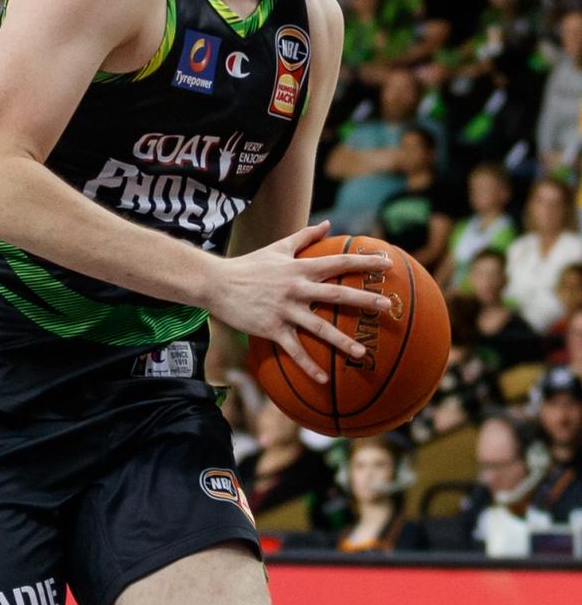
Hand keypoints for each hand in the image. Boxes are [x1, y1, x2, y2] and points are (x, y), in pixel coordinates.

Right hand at [209, 220, 392, 384]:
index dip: (364, 262)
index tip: (387, 264)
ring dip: (342, 341)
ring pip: (320, 326)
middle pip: (337, 294)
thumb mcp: (278, 247)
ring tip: (362, 354)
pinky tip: (324, 380)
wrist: (217, 283)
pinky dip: (309, 365)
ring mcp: (285, 310)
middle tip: (387, 307)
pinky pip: (294, 350)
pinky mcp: (272, 328)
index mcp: (300, 268)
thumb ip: (305, 236)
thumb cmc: (250, 265)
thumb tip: (327, 223)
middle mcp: (296, 288)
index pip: (339, 262)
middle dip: (364, 300)